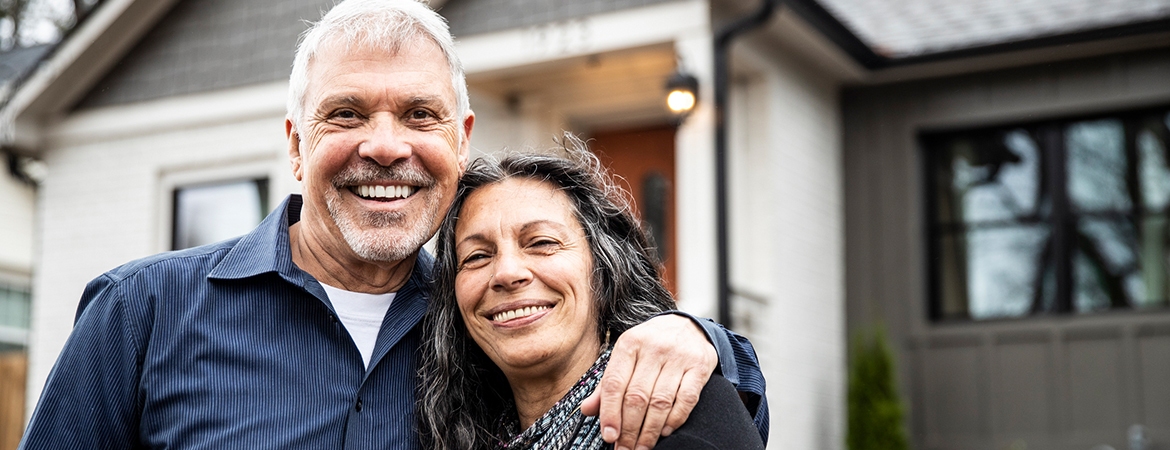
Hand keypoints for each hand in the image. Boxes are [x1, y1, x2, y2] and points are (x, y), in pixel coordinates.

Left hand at [580, 314, 716, 449]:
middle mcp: (654, 348)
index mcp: (629, 344)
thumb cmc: (651, 346)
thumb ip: (608, 384)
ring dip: (650, 431)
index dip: (610, 413)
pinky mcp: (700, 366)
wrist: (689, 326)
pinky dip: (675, 420)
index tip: (609, 436)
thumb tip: (587, 410)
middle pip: (637, 397)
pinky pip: (686, 400)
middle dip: (629, 430)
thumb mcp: (626, 356)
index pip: (615, 383)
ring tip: (642, 447)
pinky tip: (665, 431)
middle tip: (625, 449)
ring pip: (661, 402)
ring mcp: (679, 357)